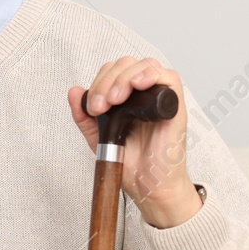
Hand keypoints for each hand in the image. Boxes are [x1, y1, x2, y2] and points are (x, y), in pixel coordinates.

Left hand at [69, 57, 202, 228]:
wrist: (147, 185)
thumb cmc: (130, 163)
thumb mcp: (98, 136)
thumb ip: (84, 116)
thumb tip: (74, 91)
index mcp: (127, 98)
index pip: (113, 72)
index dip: (99, 82)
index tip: (92, 107)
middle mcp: (144, 94)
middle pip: (126, 64)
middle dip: (108, 80)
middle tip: (101, 105)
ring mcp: (159, 98)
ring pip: (145, 65)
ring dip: (125, 78)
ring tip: (115, 100)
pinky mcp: (174, 106)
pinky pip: (169, 77)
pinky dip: (151, 74)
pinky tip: (139, 85)